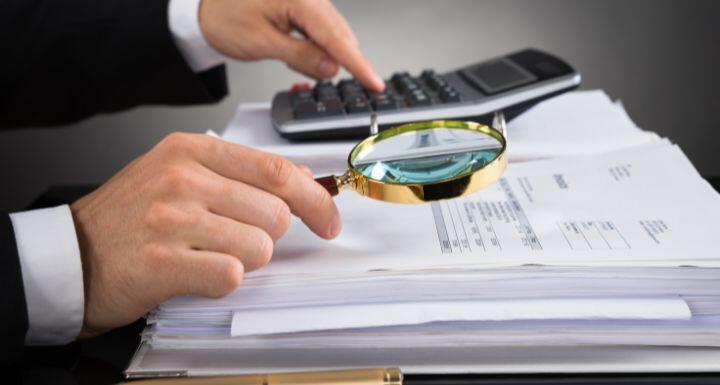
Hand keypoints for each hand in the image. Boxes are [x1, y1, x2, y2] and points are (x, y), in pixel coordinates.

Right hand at [70, 133, 339, 337]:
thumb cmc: (131, 216)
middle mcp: (182, 177)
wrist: (72, 256)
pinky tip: (193, 272)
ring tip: (205, 254)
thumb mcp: (179, 173)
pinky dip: (220, 281)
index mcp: (191, 150)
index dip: (314, 199)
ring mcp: (171, 218)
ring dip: (242, 260)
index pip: (276, 169)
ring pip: (259, 248)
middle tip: (234, 239)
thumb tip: (301, 179)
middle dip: (267, 236)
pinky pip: (231, 276)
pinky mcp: (163, 261)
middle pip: (275, 214)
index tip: (328, 220)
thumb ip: (240, 173)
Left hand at [198, 0, 384, 90]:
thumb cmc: (225, 18)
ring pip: (333, 35)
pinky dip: (317, 47)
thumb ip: (301, 56)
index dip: (358, 64)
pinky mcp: (305, 7)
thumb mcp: (262, 43)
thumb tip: (332, 69)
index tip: (374, 83)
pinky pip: (322, 31)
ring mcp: (309, 0)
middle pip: (340, 35)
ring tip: (296, 60)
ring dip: (326, 55)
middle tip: (318, 75)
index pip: (337, 37)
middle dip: (338, 61)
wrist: (206, 8)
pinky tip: (299, 53)